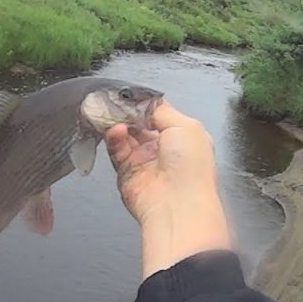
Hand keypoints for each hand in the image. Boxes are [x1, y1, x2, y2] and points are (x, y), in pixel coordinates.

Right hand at [105, 100, 233, 278]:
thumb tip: (141, 102)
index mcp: (182, 135)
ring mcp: (144, 160)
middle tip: (114, 102)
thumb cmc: (191, 168)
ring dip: (117, 123)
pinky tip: (115, 131)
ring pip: (124, 134)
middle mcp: (163, 148)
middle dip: (126, 112)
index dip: (143, 103)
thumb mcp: (185, 125)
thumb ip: (160, 110)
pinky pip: (116, 149)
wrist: (178, 206)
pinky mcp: (127, 172)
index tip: (129, 95)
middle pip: (137, 122)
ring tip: (111, 114)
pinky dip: (113, 138)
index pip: (157, 112)